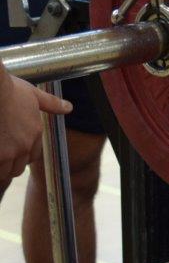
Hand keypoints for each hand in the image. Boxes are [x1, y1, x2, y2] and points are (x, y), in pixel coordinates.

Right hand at [0, 67, 71, 182]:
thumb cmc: (7, 90)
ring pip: (4, 172)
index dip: (21, 155)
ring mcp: (6, 153)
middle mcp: (23, 146)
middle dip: (8, 165)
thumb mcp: (33, 94)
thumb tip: (69, 107)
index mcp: (35, 133)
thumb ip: (51, 104)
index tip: (10, 149)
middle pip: (17, 168)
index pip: (32, 156)